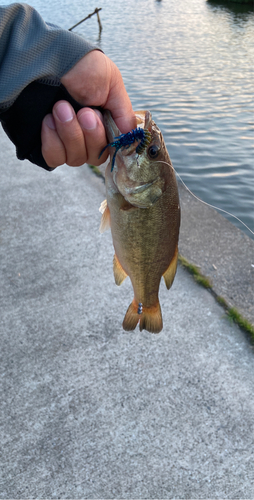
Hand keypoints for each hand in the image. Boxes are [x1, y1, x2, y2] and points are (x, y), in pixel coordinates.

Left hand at [41, 51, 135, 168]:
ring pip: (75, 159)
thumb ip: (124, 114)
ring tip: (61, 108)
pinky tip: (48, 120)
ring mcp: (66, 141)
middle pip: (95, 157)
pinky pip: (54, 158)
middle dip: (90, 134)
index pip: (113, 149)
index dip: (108, 139)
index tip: (99, 118)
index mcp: (106, 122)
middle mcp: (87, 135)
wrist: (46, 56)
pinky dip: (52, 141)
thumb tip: (131, 138)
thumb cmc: (81, 66)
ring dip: (70, 134)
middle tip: (82, 110)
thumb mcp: (112, 83)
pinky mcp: (46, 143)